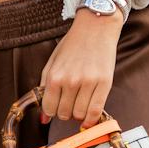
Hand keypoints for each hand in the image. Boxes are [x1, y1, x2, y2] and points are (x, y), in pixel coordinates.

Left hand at [38, 9, 122, 127]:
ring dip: (78, 115)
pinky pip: (96, 111)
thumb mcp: (52, 62)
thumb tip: (43, 119)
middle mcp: (70, 81)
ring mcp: (88, 83)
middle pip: (64, 114)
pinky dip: (92, 119)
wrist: (95, 28)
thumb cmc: (72, 45)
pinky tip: (89, 116)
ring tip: (80, 103)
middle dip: (65, 112)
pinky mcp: (105, 83)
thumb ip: (44, 89)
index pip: (49, 109)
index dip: (51, 111)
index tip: (56, 106)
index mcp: (54, 76)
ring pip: (80, 115)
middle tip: (69, 103)